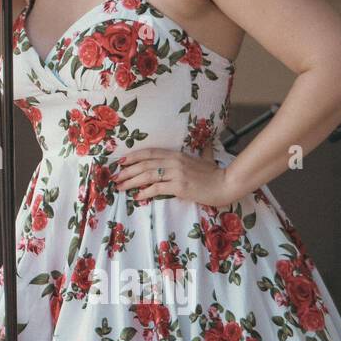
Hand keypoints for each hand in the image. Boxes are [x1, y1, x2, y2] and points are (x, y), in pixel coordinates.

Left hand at [112, 147, 241, 207]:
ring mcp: (176, 173)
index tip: (121, 162)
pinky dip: (145, 192)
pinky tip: (137, 196)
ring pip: (147, 175)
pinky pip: (157, 188)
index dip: (133, 156)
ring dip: (131, 181)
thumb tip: (205, 144)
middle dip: (127, 170)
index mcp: (176, 154)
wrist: (226, 184)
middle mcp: (174, 161)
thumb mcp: (205, 159)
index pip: (149, 152)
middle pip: (144, 164)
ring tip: (120, 187)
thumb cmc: (215, 174)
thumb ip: (201, 152)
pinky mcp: (179, 186)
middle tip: (114, 177)